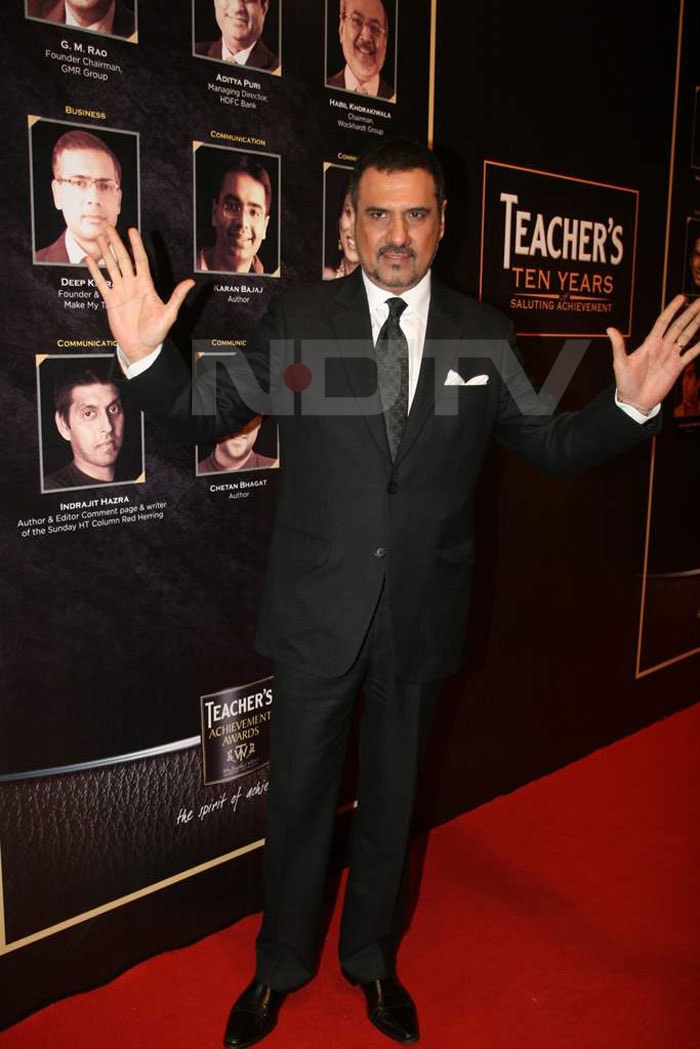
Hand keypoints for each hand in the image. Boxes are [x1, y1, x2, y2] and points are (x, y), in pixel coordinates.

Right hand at [85, 226, 194, 363]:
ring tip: (98, 238)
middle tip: (108, 227)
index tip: (132, 230)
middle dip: (116, 243)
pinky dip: (94, 271)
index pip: (140, 260)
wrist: (141, 348)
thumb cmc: (156, 333)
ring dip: (105, 252)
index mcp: (146, 286)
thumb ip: (177, 297)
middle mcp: (132, 285)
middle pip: (123, 259)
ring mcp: (121, 292)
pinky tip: (88, 259)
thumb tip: (191, 282)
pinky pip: (101, 282)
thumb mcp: (169, 314)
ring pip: (111, 267)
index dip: (136, 246)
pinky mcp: (110, 301)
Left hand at [607, 294, 699, 410]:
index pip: (663, 322)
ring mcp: (671, 356)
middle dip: (690, 313)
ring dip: (697, 324)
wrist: (635, 401)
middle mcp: (662, 347)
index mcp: (650, 343)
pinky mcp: (677, 367)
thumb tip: (610, 329)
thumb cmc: (625, 383)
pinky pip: (692, 353)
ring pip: (687, 336)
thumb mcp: (620, 363)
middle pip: (679, 325)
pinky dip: (699, 346)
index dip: (672, 309)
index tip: (681, 298)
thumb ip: (618, 346)